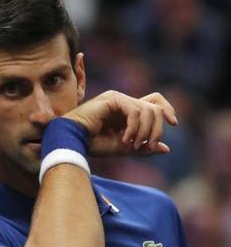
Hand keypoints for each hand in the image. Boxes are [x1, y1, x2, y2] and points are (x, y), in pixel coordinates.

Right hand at [63, 91, 177, 155]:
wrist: (73, 141)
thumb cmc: (92, 144)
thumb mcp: (124, 148)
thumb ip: (144, 147)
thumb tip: (166, 149)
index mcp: (127, 112)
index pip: (154, 101)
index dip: (167, 109)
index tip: (173, 123)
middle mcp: (124, 102)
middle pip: (155, 107)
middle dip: (157, 129)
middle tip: (148, 146)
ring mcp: (117, 98)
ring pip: (148, 109)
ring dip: (145, 131)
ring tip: (133, 145)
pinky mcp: (112, 98)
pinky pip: (135, 111)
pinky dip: (134, 128)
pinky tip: (125, 139)